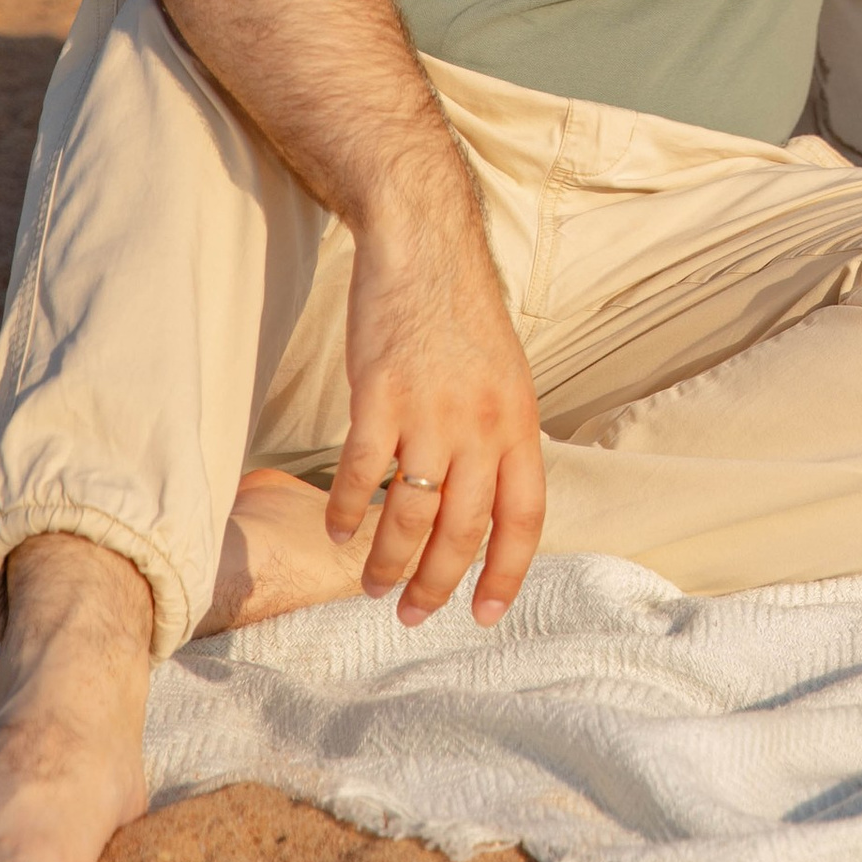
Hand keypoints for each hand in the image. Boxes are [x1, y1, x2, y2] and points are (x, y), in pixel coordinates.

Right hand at [326, 201, 546, 627]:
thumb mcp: (506, 377)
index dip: (507, 573)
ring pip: (409, 514)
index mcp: (519, 422)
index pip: (523, 517)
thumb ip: (501, 438)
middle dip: (437, 584)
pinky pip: (360, 474)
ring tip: (372, 584)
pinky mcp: (379, 396)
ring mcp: (430, 412)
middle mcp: (482, 424)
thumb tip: (491, 503)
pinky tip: (337, 531)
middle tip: (412, 612)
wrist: (425, 247)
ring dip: (388, 560)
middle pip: (463, 529)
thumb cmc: (462, 313)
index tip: (485, 614)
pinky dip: (346, 511)